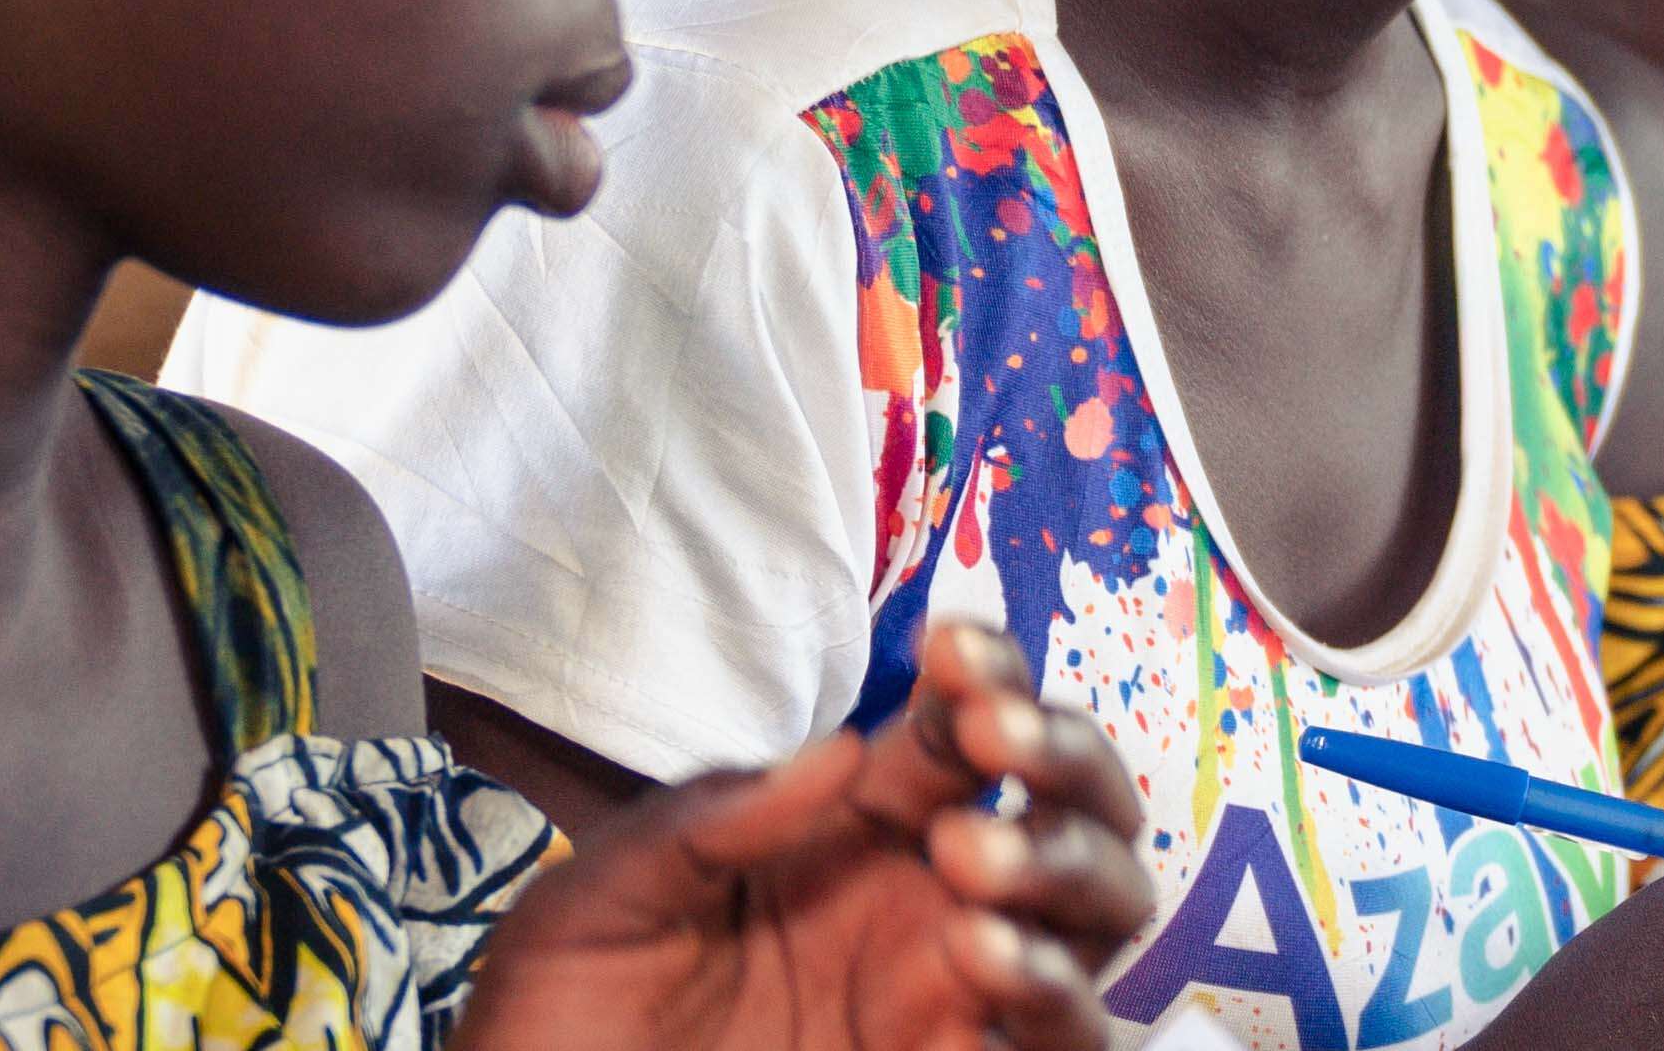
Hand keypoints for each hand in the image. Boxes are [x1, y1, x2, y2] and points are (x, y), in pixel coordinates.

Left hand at [463, 619, 1157, 1050]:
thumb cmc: (563, 1021)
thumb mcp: (604, 896)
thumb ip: (709, 818)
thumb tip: (846, 749)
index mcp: (856, 831)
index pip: (968, 729)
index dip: (989, 673)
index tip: (952, 651)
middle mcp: (927, 903)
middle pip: (1078, 809)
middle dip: (1064, 757)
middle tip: (993, 741)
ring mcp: (950, 997)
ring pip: (1100, 916)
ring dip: (1068, 867)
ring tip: (973, 858)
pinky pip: (1066, 1039)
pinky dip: (1055, 995)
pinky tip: (983, 959)